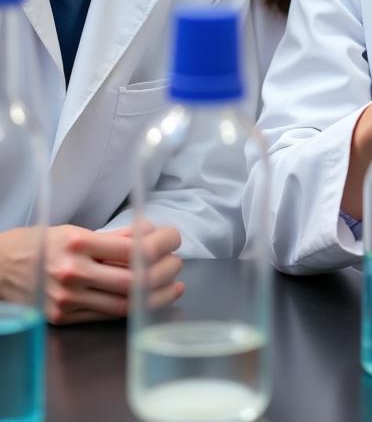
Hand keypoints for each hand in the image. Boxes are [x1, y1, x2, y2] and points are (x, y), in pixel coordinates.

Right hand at [0, 224, 182, 324]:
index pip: (133, 248)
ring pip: (124, 303)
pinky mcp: (63, 318)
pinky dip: (132, 309)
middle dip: (164, 272)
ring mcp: (67, 299)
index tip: (175, 240)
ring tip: (174, 284)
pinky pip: (106, 315)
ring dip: (155, 295)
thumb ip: (115, 236)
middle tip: (178, 264)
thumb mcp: (77, 230)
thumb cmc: (43, 244)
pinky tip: (149, 301)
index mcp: (78, 243)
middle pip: (133, 280)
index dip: (162, 245)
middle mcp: (72, 272)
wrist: (0, 268)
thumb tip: (151, 235)